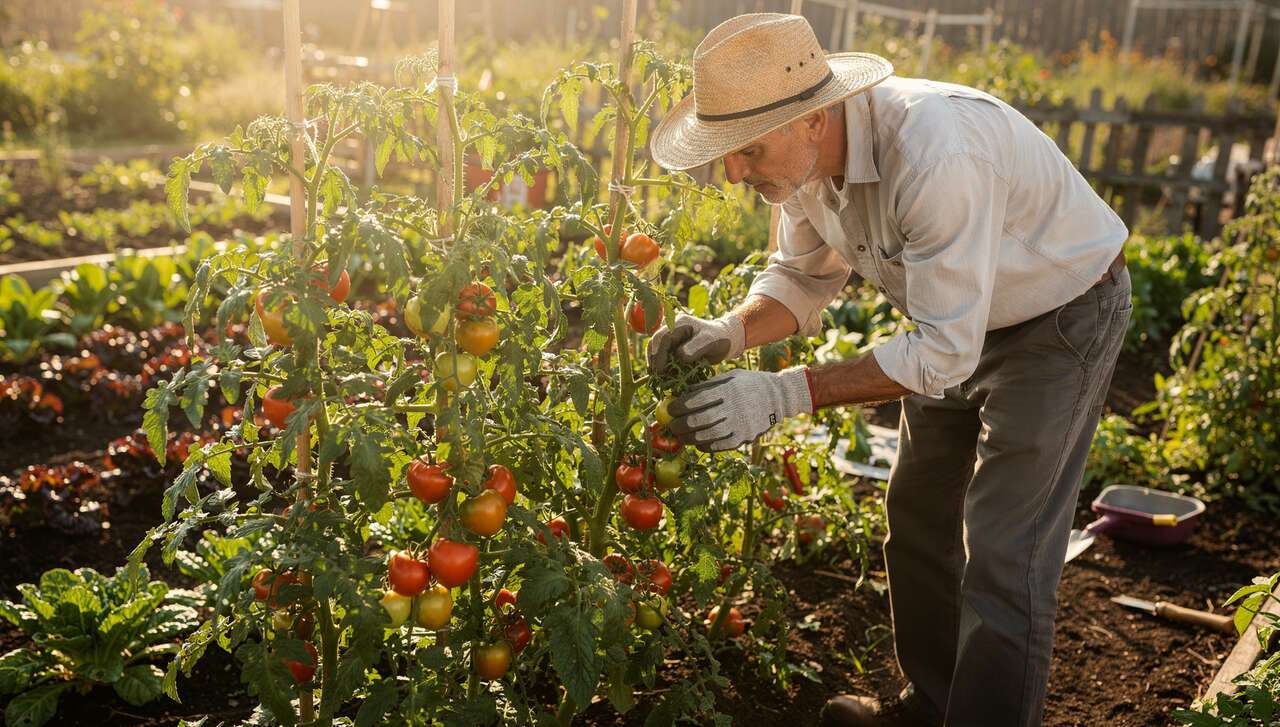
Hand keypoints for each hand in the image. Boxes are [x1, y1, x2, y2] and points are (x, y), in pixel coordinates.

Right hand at [646, 313, 745, 374]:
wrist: (726, 340)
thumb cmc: (719, 338)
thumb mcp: (709, 341)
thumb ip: (695, 347)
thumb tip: (680, 356)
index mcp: (679, 323)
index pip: (663, 338)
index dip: (659, 354)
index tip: (660, 370)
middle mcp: (671, 328)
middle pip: (655, 343)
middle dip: (654, 360)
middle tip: (656, 376)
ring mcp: (672, 337)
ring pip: (656, 350)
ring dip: (655, 363)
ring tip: (657, 378)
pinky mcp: (673, 346)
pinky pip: (663, 355)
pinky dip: (662, 365)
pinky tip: (662, 376)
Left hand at [667, 368, 812, 451]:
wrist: (779, 397)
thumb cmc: (750, 383)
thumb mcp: (730, 376)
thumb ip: (707, 385)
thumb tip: (682, 393)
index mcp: (728, 390)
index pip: (696, 401)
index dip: (679, 406)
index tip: (670, 408)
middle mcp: (733, 408)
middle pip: (698, 421)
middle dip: (679, 425)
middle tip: (671, 425)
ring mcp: (739, 425)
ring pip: (706, 437)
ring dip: (689, 438)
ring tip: (681, 436)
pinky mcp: (744, 438)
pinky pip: (719, 447)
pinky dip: (705, 446)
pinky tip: (698, 443)